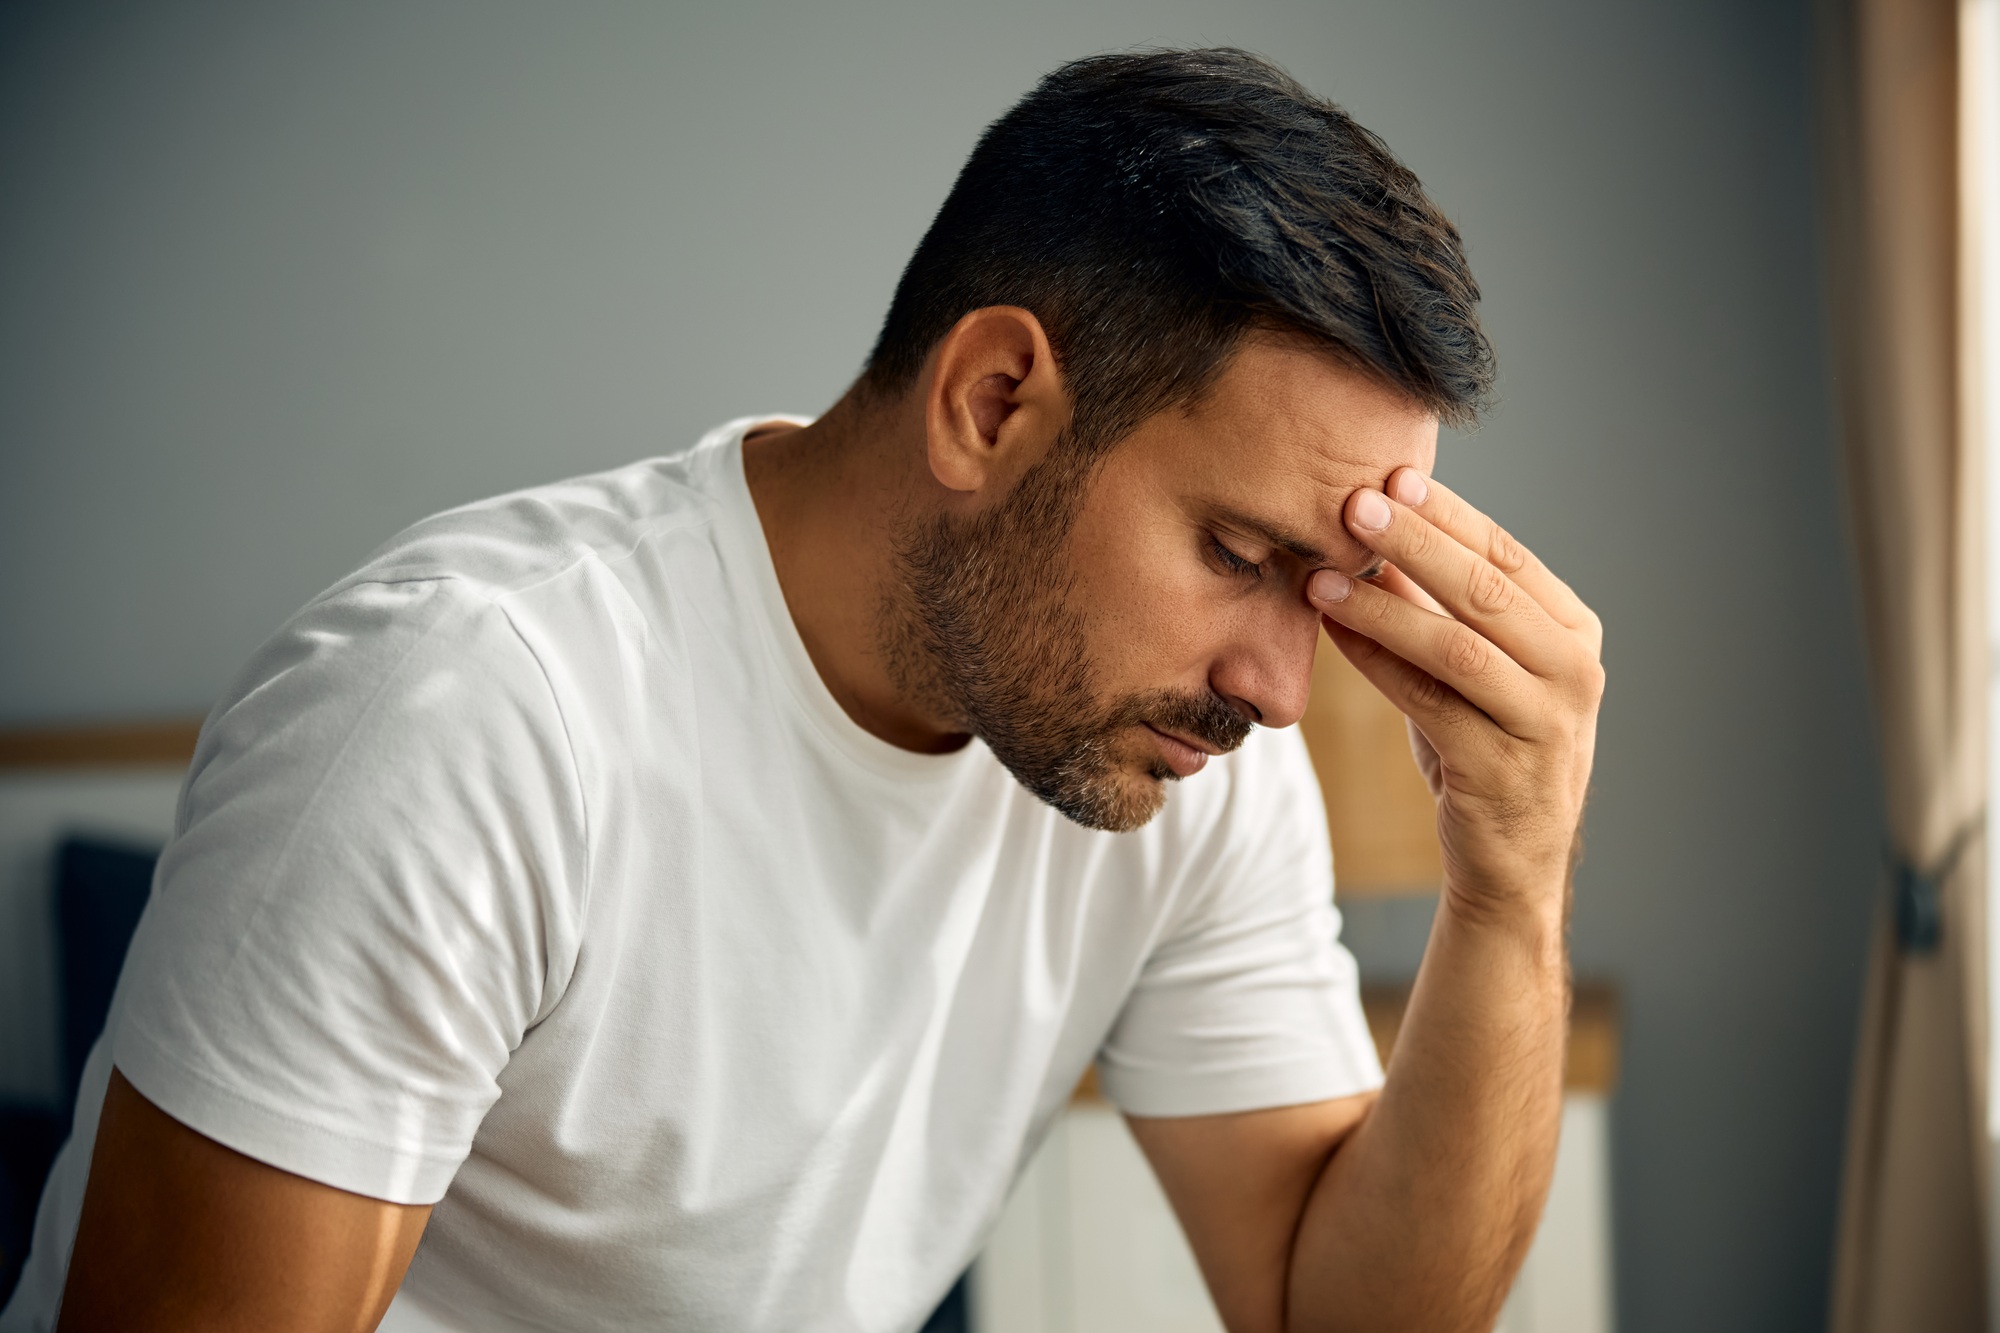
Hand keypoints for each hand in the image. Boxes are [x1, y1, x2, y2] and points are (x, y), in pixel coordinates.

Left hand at [1307, 468, 1603, 922]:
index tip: (1390, 477)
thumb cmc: (1484, 746)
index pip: (1507, 555)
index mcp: (1573, 632)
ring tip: (1321, 575)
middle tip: (1353, 504)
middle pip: (1486, 591)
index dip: (1447, 515)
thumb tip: (1378, 522)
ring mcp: (1544, 723)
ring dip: (1383, 605)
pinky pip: (1428, 702)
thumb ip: (1441, 603)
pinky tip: (1332, 632)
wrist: (1510, 860)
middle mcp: (1574, 672)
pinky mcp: (1500, 769)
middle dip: (1416, 542)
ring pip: (1457, 646)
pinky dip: (1376, 662)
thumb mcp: (1472, 667)